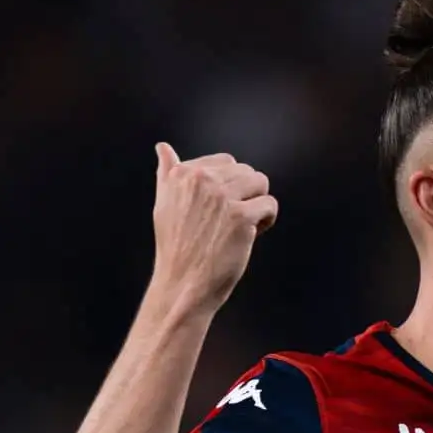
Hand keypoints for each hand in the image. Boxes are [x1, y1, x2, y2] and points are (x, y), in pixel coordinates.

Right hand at [149, 143, 278, 311]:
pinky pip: (269, 204)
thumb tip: (164, 148)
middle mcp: (201, 179)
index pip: (227, 163)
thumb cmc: (177, 248)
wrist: (183, 284)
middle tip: (228, 223)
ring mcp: (221, 197)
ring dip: (257, 205)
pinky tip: (249, 236)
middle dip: (245, 196)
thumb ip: (169, 174)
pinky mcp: (240, 216)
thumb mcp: (165, 204)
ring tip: (240, 227)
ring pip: (261, 184)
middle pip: (247, 172)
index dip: (229, 188)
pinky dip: (266, 221)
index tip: (216, 212)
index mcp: (182, 173)